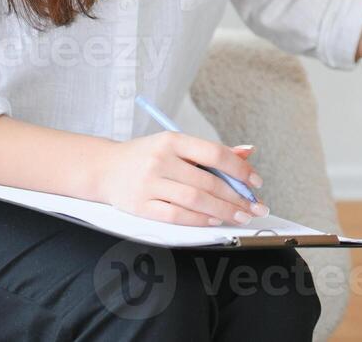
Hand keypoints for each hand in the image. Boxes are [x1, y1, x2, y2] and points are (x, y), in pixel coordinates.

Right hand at [97, 131, 267, 226]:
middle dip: (237, 197)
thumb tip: (248, 152)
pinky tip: (214, 221)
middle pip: (208, 182)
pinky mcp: (140, 205)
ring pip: (195, 200)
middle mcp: (161, 160)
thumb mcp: (176, 144)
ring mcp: (149, 183)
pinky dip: (199, 219)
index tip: (256, 183)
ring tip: (240, 216)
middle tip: (255, 207)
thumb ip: (211, 151)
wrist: (104, 168)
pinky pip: (176, 215)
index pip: (215, 154)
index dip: (240, 170)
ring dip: (223, 210)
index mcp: (173, 140)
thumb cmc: (147, 155)